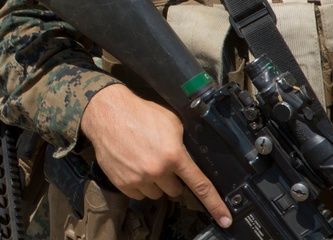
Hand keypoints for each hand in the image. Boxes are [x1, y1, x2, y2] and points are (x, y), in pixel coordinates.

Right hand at [81, 83, 231, 228]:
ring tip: (144, 160)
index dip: (215, 204)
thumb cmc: (138, 113)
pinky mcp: (123, 183)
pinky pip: (139, 194)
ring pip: (156, 193)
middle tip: (161, 161)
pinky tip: (134, 166)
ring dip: (154, 182)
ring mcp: (139, 178)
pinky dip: (138, 184)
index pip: (200, 185)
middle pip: (175, 190)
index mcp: (173, 155)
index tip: (224, 219)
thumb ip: (183, 143)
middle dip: (171, 178)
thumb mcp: (171, 121)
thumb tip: (192, 158)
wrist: (108, 113)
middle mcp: (157, 170)